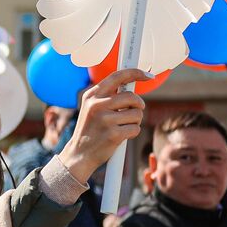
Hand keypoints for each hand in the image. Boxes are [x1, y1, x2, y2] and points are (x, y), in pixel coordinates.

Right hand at [58, 69, 148, 184]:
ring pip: (137, 114)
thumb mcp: (92, 108)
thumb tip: (132, 83)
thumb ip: (108, 95)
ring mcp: (105, 120)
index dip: (135, 73)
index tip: (147, 75)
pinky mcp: (113, 134)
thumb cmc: (91, 129)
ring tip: (123, 126)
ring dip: (135, 121)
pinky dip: (133, 133)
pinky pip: (136, 128)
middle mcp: (96, 105)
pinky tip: (121, 136)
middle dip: (138, 105)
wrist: (79, 153)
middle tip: (134, 111)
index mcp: (91, 96)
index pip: (117, 76)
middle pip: (132, 97)